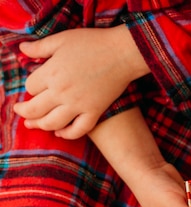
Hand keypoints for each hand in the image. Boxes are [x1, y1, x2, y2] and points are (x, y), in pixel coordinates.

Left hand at [13, 26, 148, 138]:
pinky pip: (78, 130)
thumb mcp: (62, 39)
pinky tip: (60, 133)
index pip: (30, 87)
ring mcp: (79, 104)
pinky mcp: (94, 111)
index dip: (30, 87)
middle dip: (24, 111)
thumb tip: (22, 49)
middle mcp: (62, 92)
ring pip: (52, 123)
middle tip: (20, 111)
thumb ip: (40, 47)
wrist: (122, 54)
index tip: (35, 85)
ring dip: (40, 125)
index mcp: (51, 73)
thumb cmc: (93, 43)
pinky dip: (67, 134)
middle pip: (34, 109)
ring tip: (34, 124)